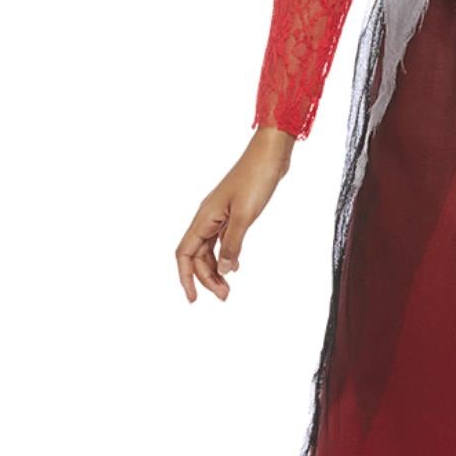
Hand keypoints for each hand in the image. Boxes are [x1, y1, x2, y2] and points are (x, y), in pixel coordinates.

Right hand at [175, 126, 295, 302]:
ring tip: (228, 288)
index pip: (185, 254)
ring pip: (210, 249)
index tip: (193, 299)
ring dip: (216, 269)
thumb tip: (224, 269)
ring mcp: (219, 215)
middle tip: (225, 296)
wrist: (270, 155)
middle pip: (197, 256)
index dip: (186, 278)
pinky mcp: (233, 213)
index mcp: (204, 218)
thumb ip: (233, 244)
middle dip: (207, 278)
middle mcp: (207, 217)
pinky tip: (234, 266)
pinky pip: (222, 240)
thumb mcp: (246, 216)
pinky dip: (225, 255)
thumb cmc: (256, 179)